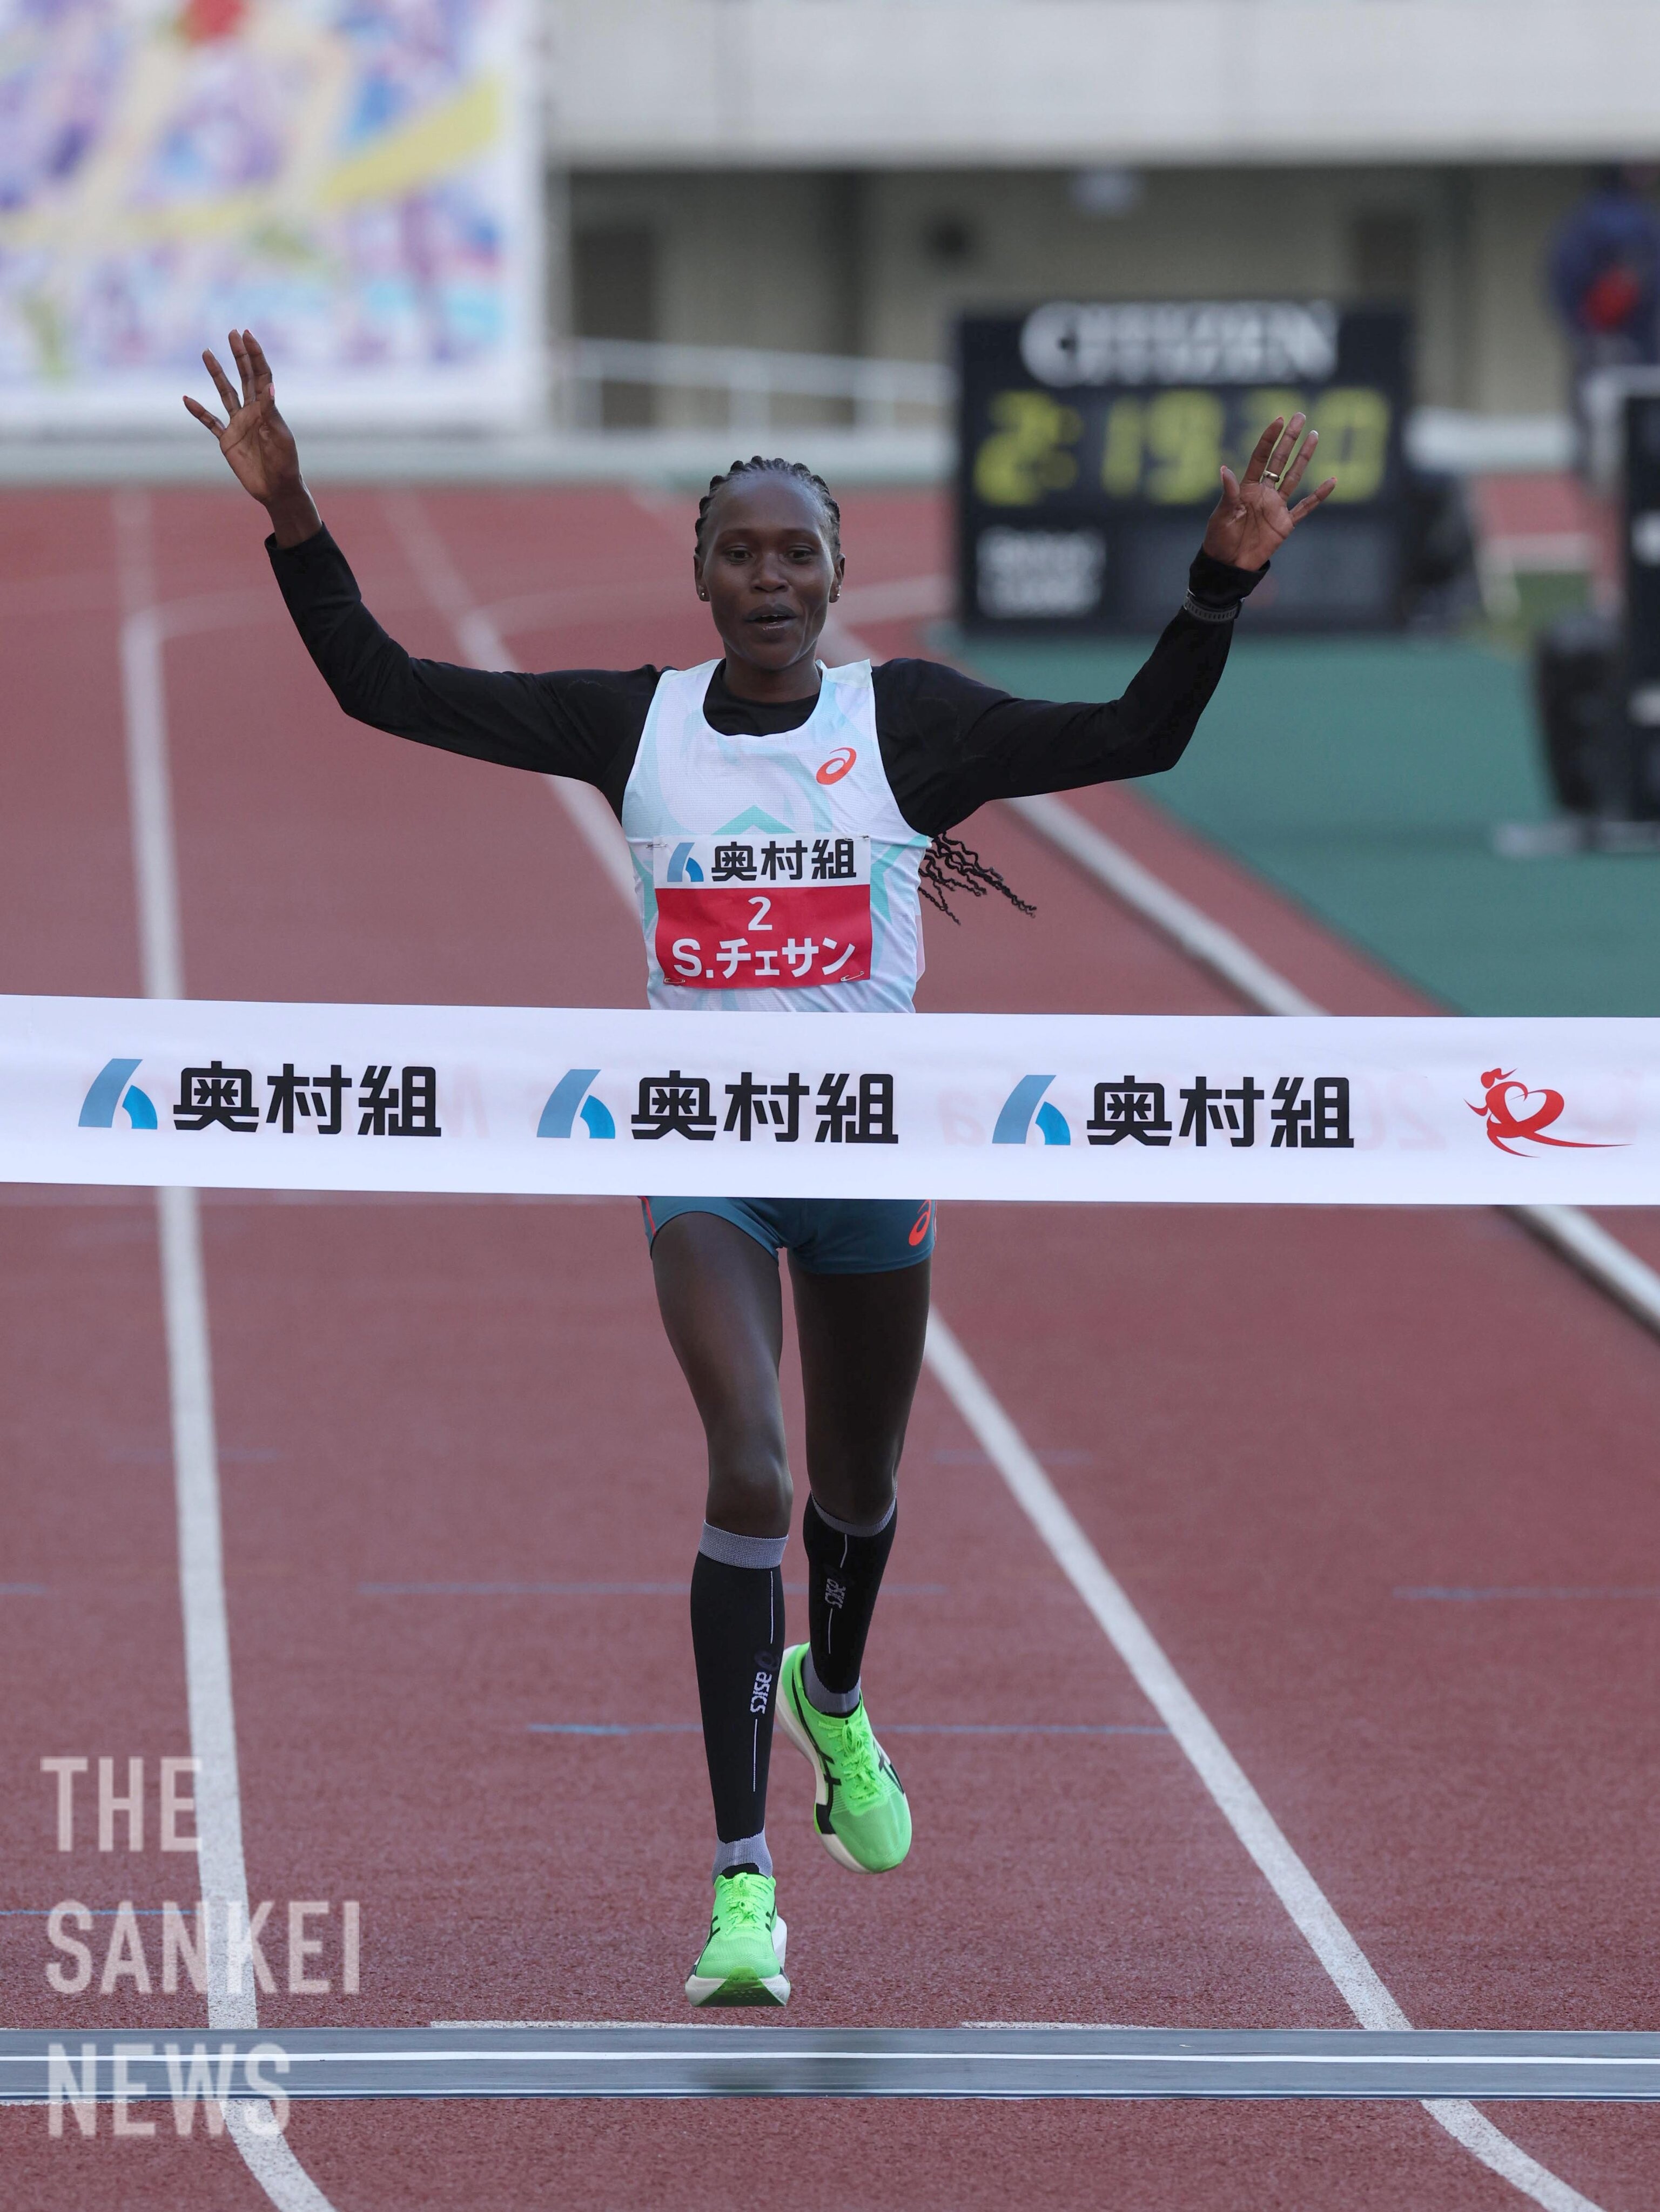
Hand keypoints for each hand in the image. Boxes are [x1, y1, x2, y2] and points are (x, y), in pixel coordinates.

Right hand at [183, 330, 319, 545]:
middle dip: (239, 355)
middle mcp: (253, 413)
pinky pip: (210, 422)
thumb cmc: (285, 465)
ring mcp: (239, 425)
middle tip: (232, 333)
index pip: (261, 376)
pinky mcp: (227, 440)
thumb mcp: (280, 438)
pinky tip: (187, 399)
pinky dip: (198, 412)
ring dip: (217, 374)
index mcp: (267, 410)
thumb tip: (269, 387)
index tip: (247, 335)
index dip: (254, 355)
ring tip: (207, 352)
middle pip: (244, 377)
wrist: (277, 490)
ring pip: (225, 393)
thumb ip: (271, 412)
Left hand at [1201, 414, 1335, 571]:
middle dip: (1290, 439)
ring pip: (1294, 477)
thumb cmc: (1220, 539)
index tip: (1279, 419)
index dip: (1269, 439)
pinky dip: (1318, 496)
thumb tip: (1225, 470)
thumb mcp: (1222, 515)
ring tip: (1315, 436)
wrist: (1229, 565)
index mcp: (1247, 488)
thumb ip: (1229, 493)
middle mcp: (1264, 493)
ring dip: (1304, 457)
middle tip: (1300, 416)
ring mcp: (1276, 507)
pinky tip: (1332, 481)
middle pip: (1280, 461)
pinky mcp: (1285, 524)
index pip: (1260, 457)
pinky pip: (1305, 507)